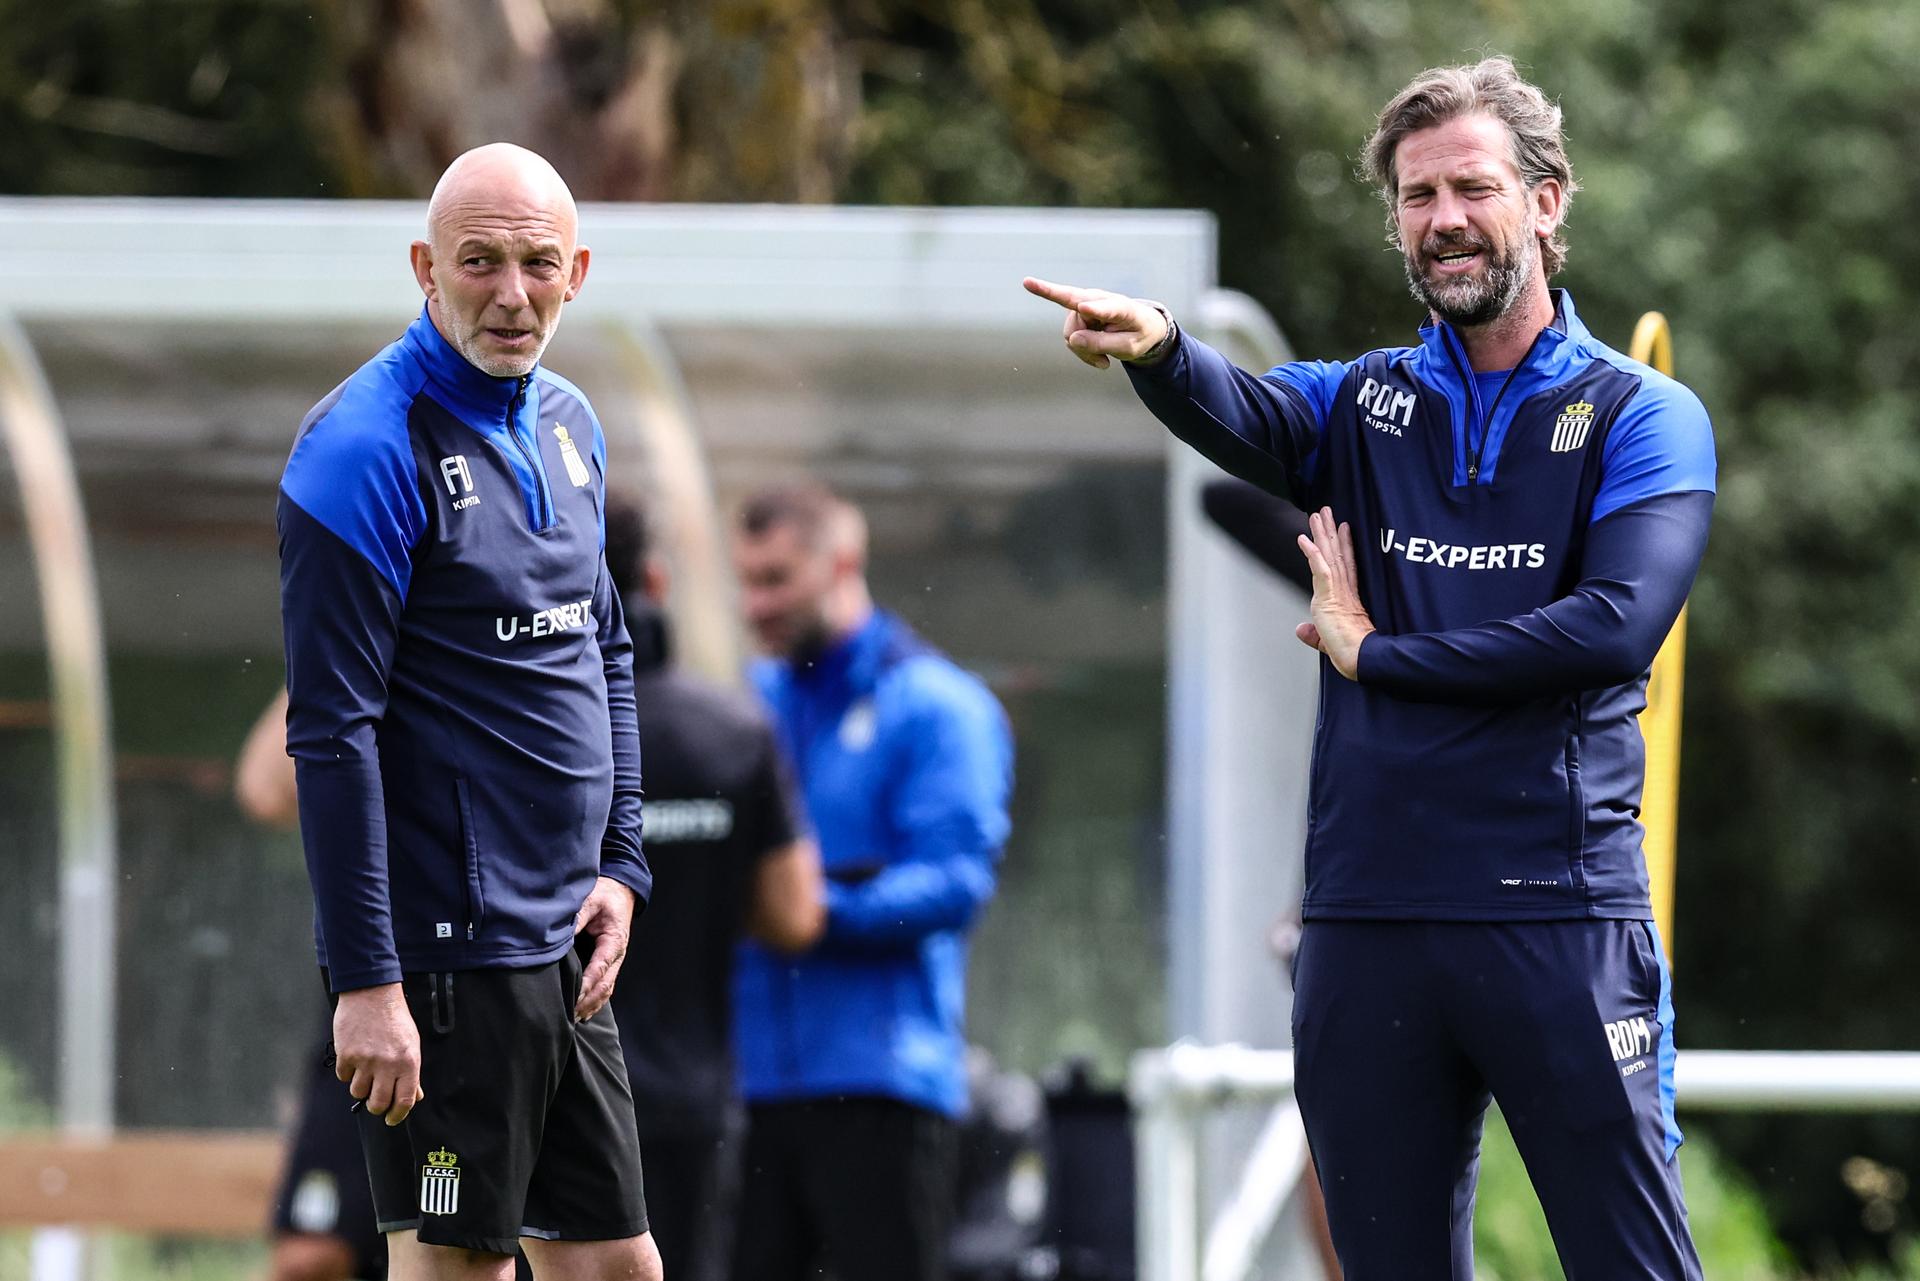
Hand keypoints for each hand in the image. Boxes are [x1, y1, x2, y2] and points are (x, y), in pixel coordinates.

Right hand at [333, 983, 422, 1125]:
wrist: (372, 992)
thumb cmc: (395, 1019)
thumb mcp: (412, 1043)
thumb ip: (412, 1072)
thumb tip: (415, 1097)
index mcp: (409, 1062)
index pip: (404, 1101)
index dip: (398, 1115)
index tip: (392, 1119)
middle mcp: (387, 1064)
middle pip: (378, 1103)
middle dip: (376, 1107)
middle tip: (375, 1102)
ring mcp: (365, 1060)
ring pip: (358, 1093)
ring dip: (360, 1088)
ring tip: (365, 1072)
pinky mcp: (346, 1054)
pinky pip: (343, 1077)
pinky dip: (347, 1072)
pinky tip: (354, 1058)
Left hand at [573, 875, 635, 1020]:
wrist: (620, 892)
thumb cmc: (605, 895)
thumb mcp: (591, 900)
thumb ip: (578, 917)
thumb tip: (560, 936)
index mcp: (614, 940)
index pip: (600, 967)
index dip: (587, 983)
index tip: (573, 996)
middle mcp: (617, 954)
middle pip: (605, 985)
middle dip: (588, 1001)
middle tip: (569, 1015)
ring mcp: (615, 961)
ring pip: (606, 989)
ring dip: (591, 1005)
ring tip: (574, 1019)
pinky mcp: (609, 963)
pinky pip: (605, 986)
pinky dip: (595, 1001)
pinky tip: (584, 1012)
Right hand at [1023, 277, 1171, 368]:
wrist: (1144, 327)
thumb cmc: (1141, 335)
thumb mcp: (1129, 349)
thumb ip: (1102, 345)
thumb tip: (1071, 339)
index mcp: (1120, 307)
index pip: (1102, 307)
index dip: (1092, 308)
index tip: (1081, 303)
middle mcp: (1098, 300)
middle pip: (1076, 327)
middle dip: (1084, 348)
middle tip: (1104, 364)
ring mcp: (1086, 304)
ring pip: (1069, 334)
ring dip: (1083, 351)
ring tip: (1103, 360)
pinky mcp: (1078, 311)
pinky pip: (1069, 336)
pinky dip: (1080, 350)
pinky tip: (1097, 356)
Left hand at [1294, 507, 1375, 680]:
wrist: (1360, 659)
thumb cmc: (1351, 653)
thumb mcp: (1326, 642)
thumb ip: (1314, 634)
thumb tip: (1300, 630)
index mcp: (1347, 599)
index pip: (1344, 566)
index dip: (1344, 545)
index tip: (1343, 528)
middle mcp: (1343, 591)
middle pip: (1336, 554)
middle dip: (1330, 532)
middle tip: (1327, 511)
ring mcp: (1337, 592)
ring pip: (1328, 556)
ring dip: (1321, 534)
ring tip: (1318, 514)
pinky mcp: (1330, 597)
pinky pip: (1319, 570)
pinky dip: (1311, 554)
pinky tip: (1304, 539)